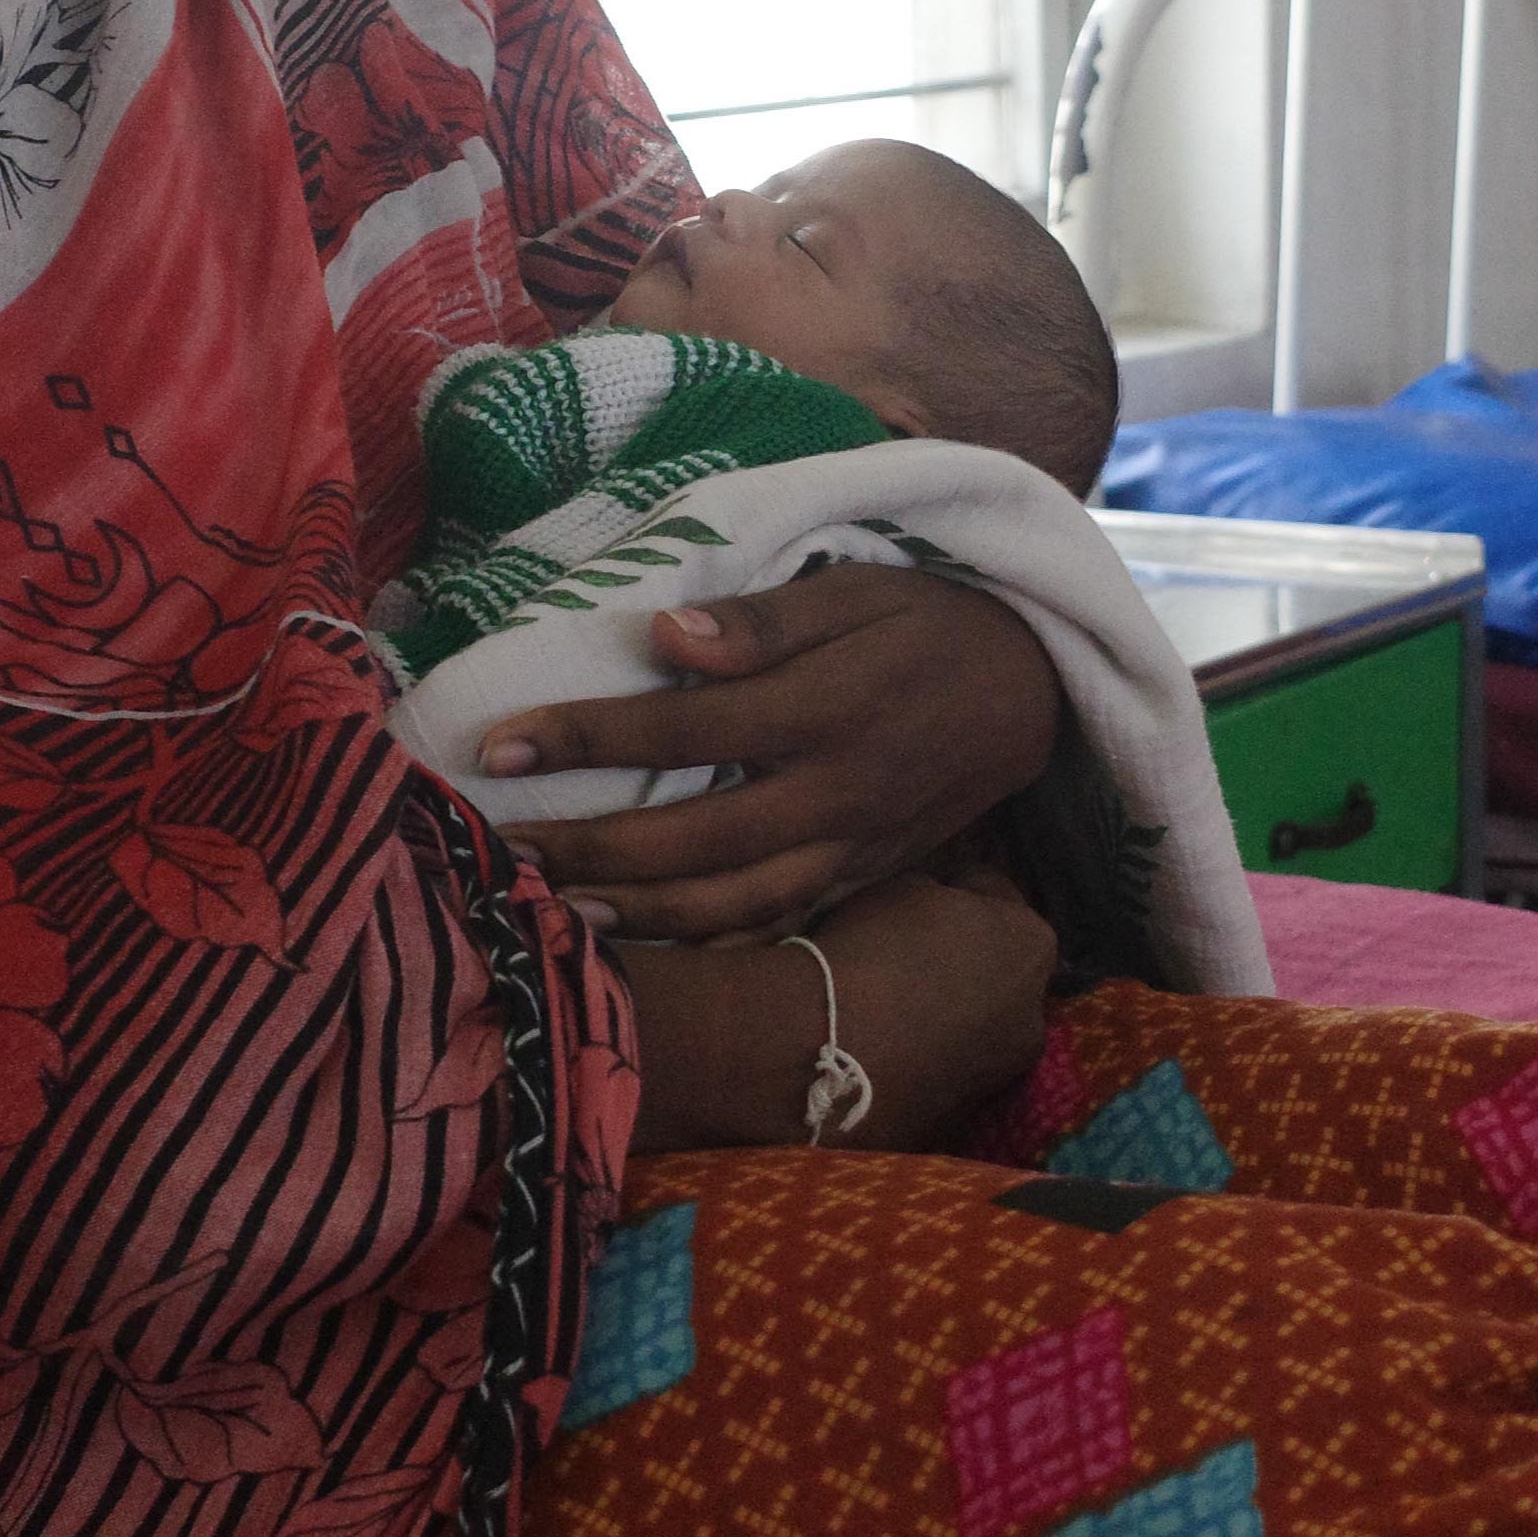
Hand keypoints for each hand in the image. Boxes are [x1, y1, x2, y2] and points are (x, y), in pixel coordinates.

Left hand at [490, 568, 1062, 941]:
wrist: (1036, 692)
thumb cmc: (933, 622)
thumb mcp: (860, 591)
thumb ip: (763, 622)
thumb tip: (662, 637)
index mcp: (827, 709)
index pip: (685, 729)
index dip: (588, 738)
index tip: (501, 744)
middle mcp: (834, 793)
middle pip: (695, 838)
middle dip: (590, 848)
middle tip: (503, 849)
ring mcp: (850, 848)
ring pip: (732, 902)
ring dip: (639, 912)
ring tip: (556, 908)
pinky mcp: (862, 876)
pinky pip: (778, 924)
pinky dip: (710, 944)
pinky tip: (648, 945)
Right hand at [615, 871, 1054, 1152]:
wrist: (818, 1052)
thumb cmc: (866, 952)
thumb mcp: (906, 890)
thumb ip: (941, 901)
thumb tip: (942, 911)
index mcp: (1031, 947)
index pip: (999, 899)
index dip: (959, 892)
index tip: (925, 897)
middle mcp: (1033, 1017)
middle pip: (998, 975)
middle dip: (966, 964)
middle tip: (909, 957)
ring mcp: (998, 1078)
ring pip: (974, 1031)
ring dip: (946, 1018)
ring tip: (891, 1010)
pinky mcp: (955, 1123)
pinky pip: (941, 1074)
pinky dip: (922, 1061)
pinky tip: (881, 1052)